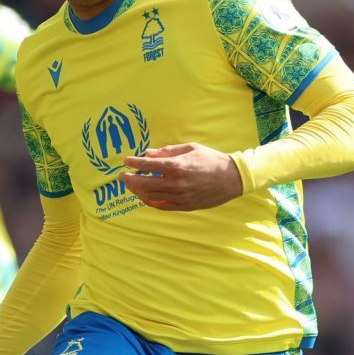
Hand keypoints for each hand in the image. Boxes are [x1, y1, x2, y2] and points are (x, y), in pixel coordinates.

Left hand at [121, 143, 243, 210]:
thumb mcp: (190, 148)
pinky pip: (162, 206)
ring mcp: (179, 197)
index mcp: (177, 166)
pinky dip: (150, 202)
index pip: (148, 165)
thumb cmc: (211, 160)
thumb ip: (167, 151)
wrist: (231, 179)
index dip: (134, 162)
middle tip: (122, 176)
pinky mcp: (184, 206)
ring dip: (138, 191)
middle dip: (129, 179)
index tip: (126, 160)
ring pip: (151, 197)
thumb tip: (148, 153)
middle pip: (144, 183)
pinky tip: (145, 196)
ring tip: (131, 186)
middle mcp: (176, 183)